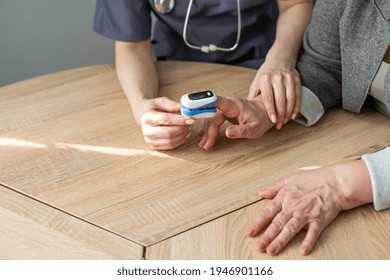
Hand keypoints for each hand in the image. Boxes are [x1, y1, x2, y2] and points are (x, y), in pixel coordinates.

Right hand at [139, 97, 194, 149]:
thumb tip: (184, 109)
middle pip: (169, 132)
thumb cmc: (152, 108)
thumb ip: (172, 105)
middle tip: (190, 123)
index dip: (180, 120)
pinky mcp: (153, 146)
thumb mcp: (160, 101)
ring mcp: (149, 140)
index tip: (190, 119)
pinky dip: (179, 141)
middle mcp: (147, 130)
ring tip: (188, 128)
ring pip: (170, 141)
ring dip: (182, 135)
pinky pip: (170, 146)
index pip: (165, 119)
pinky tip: (183, 134)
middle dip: (182, 128)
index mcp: (147, 117)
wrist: (142, 115)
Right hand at [198, 96, 273, 149]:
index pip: (216, 102)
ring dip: (207, 132)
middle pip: (211, 116)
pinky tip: (204, 137)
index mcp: (234, 105)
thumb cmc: (261, 120)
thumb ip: (241, 131)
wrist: (265, 113)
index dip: (204, 103)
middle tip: (205, 145)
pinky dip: (209, 129)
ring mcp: (224, 108)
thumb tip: (227, 133)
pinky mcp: (224, 112)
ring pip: (210, 119)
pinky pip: (213, 120)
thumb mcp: (254, 129)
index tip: (193, 106)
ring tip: (205, 145)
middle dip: (207, 131)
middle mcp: (227, 104)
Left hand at [246, 160, 372, 255]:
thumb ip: (274, 187)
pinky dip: (308, 241)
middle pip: (277, 223)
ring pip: (290, 229)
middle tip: (259, 246)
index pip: (267, 212)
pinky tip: (303, 250)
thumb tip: (261, 192)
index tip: (250, 232)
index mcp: (284, 197)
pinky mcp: (319, 219)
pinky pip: (313, 232)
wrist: (335, 182)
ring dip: (281, 240)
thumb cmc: (313, 179)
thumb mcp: (290, 179)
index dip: (258, 223)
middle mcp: (293, 207)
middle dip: (266, 236)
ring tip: (272, 250)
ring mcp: (306, 214)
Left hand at [248, 60, 300, 128]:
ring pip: (290, 99)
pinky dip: (296, 107)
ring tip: (285, 121)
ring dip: (288, 112)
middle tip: (279, 124)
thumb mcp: (256, 83)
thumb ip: (253, 97)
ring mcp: (288, 78)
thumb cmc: (265, 76)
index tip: (273, 121)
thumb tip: (247, 112)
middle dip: (280, 114)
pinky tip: (292, 115)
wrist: (279, 60)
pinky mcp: (296, 79)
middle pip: (280, 100)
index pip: (269, 98)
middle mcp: (277, 78)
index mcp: (265, 79)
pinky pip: (298, 96)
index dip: (271, 110)